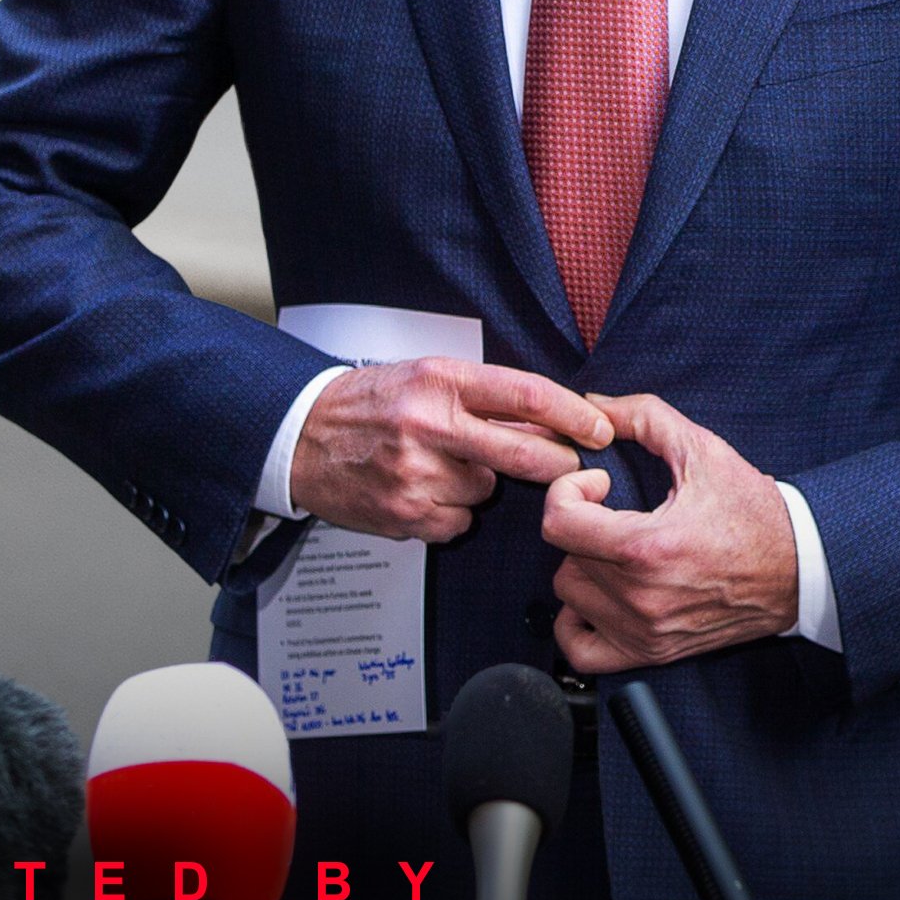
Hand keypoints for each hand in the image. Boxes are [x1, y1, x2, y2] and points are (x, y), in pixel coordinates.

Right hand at [290, 362, 613, 544]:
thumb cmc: (368, 403)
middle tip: (571, 467)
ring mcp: (415, 473)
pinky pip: (458, 521)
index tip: (600, 429)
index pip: (523, 394)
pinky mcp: (405, 513)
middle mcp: (428, 423)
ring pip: (486, 491)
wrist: (300, 436)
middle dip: (557, 464)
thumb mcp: (422, 377)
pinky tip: (421, 491)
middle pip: (522, 454)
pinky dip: (450, 512)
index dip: (571, 414)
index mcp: (439, 380)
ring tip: (438, 466)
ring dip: (477, 484)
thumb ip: (479, 397)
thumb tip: (549, 421)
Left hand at [543, 393, 798, 670]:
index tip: (599, 485)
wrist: (800, 569)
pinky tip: (599, 594)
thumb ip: (642, 416)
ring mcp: (646, 631)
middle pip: (565, 555)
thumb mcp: (703, 450)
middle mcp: (642, 598)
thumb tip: (592, 406)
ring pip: (570, 594)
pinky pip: (581, 649)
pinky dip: (577, 622)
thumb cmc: (754, 512)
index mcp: (648, 549)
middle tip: (615, 513)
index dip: (568, 491)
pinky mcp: (654, 652)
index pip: (559, 523)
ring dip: (583, 566)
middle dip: (584, 524)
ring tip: (616, 549)